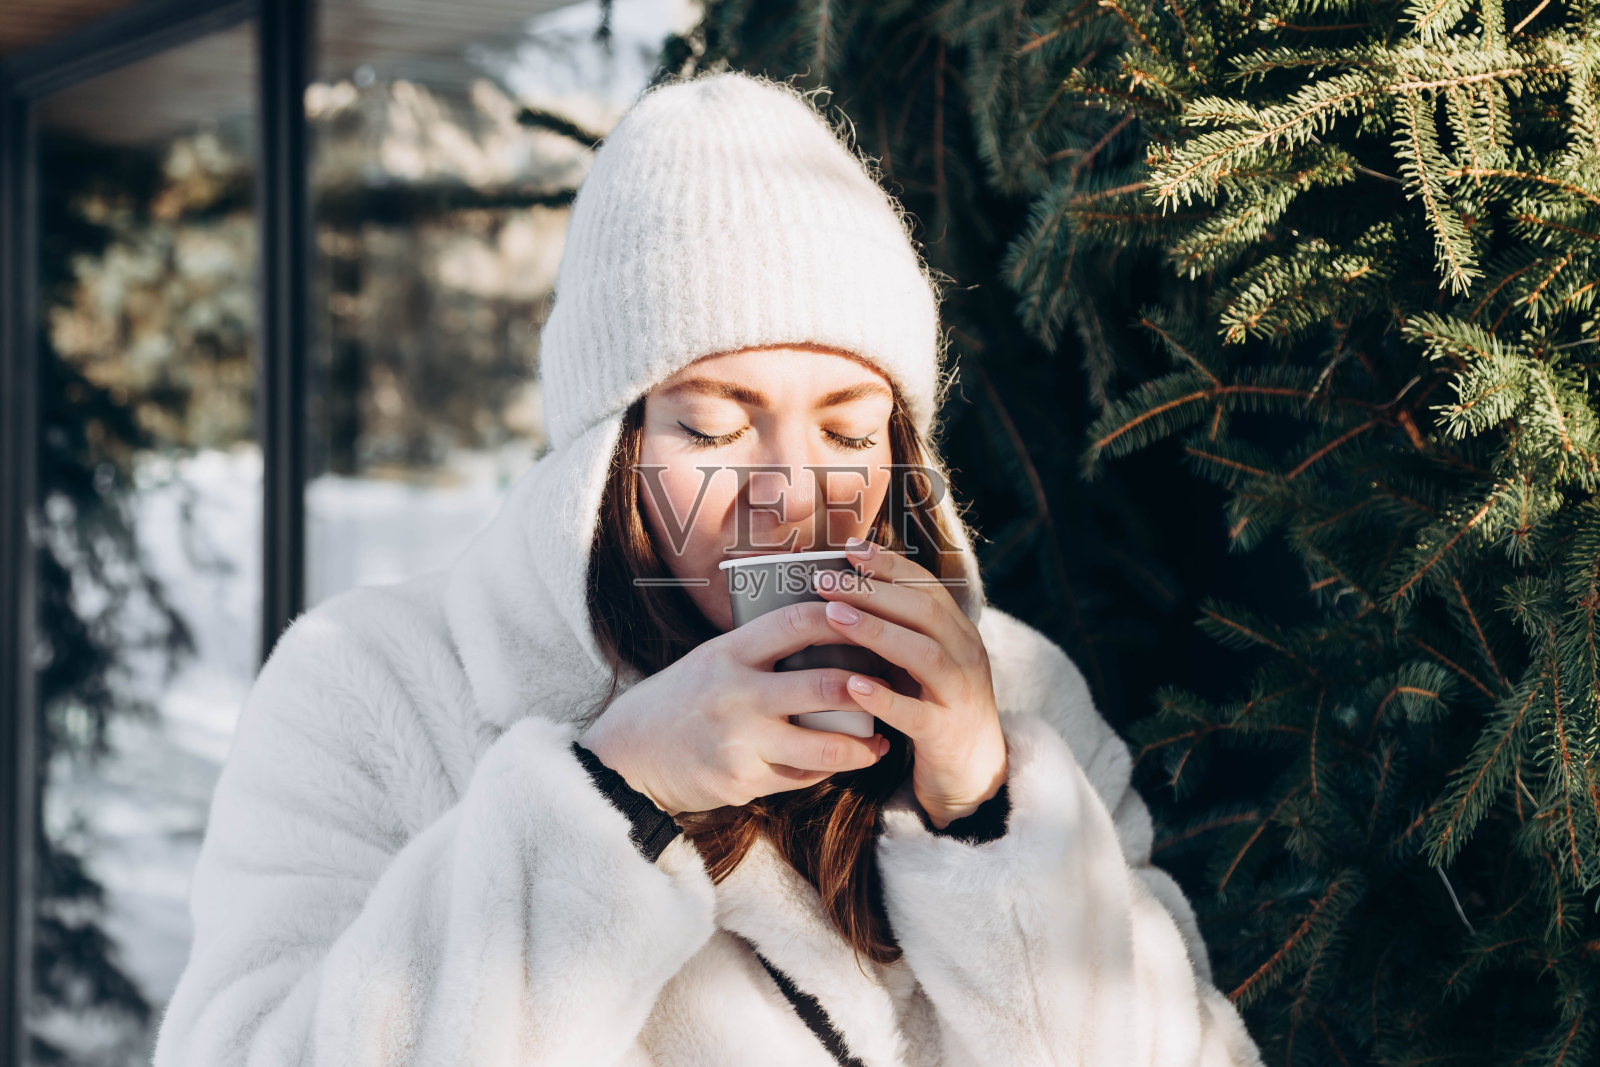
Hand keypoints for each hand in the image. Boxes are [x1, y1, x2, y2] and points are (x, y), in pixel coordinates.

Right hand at [577, 601, 890, 816]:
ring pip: (824, 745)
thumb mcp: (711, 659)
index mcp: (728, 653)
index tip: (872, 621)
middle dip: (868, 687)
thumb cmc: (680, 699)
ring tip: (880, 738)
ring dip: (862, 743)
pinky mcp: (742, 781)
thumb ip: (759, 647)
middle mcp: (735, 695)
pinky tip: (844, 760)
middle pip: (824, 685)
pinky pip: (802, 776)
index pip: (797, 622)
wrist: (629, 755)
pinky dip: (829, 768)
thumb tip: (825, 624)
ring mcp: (739, 742)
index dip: (842, 618)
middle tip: (892, 685)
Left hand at [811, 537, 1007, 828]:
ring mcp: (960, 695)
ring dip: (876, 631)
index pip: (926, 586)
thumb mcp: (922, 661)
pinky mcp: (947, 735)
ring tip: (833, 616)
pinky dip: (885, 698)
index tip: (849, 548)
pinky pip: (917, 714)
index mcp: (958, 632)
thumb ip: (895, 629)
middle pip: (924, 612)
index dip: (889, 564)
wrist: (975, 771)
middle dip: (873, 591)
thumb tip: (841, 591)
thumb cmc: (934, 706)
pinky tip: (853, 686)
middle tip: (825, 581)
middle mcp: (966, 656)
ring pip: (923, 654)